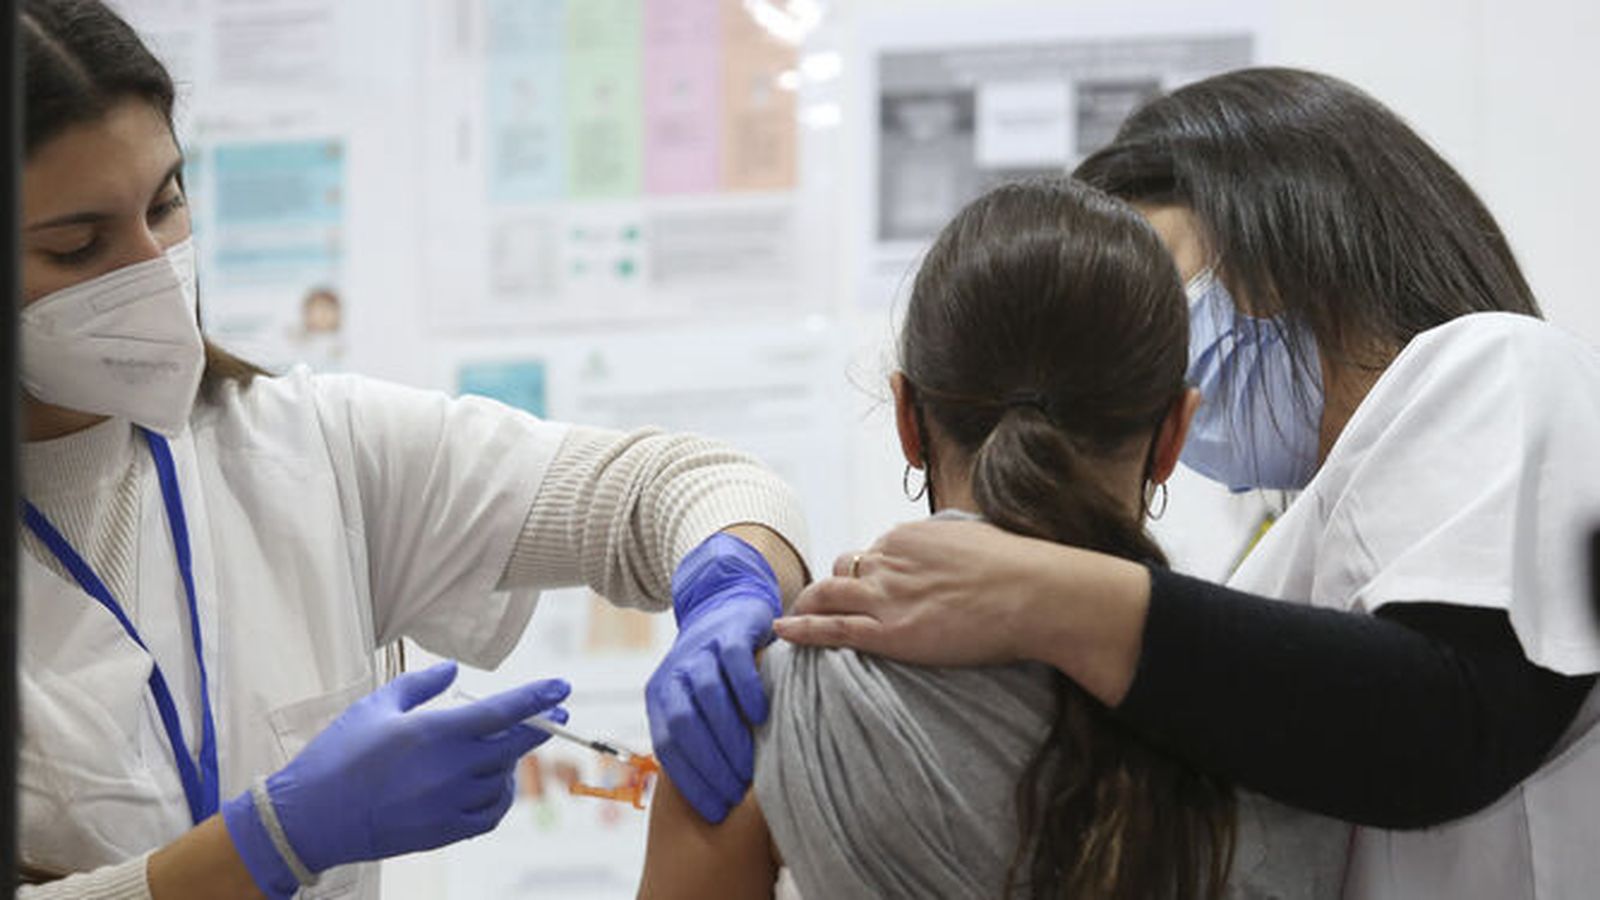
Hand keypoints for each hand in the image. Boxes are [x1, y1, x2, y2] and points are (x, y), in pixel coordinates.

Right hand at [224, 661, 568, 893]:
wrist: (310, 817)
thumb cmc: (338, 756)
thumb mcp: (376, 706)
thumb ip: (420, 684)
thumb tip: (454, 670)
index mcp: (435, 733)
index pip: (502, 712)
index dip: (538, 698)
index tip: (562, 687)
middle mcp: (449, 769)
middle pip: (514, 746)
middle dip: (540, 727)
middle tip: (557, 715)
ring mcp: (448, 804)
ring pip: (503, 780)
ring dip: (510, 763)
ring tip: (500, 750)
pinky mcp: (443, 832)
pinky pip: (489, 815)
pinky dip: (499, 798)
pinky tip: (492, 785)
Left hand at [647, 533, 781, 822]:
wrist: (727, 602)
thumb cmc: (718, 669)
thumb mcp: (695, 701)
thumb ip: (697, 735)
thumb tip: (712, 795)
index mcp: (660, 695)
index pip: (668, 746)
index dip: (690, 780)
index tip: (715, 809)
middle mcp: (674, 672)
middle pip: (685, 724)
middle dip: (710, 764)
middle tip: (737, 794)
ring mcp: (701, 649)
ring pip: (707, 696)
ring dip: (729, 735)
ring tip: (751, 766)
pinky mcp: (730, 631)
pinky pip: (734, 663)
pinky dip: (746, 692)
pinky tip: (762, 717)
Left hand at [773, 518, 1057, 664]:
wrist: (1035, 594)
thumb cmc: (1021, 570)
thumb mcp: (977, 539)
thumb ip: (952, 545)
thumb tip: (956, 552)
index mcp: (909, 535)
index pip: (876, 551)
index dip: (872, 572)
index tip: (873, 588)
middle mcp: (889, 559)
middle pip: (845, 570)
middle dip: (834, 586)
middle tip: (821, 603)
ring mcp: (886, 595)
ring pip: (827, 595)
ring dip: (807, 605)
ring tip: (791, 618)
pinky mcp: (888, 631)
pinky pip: (831, 629)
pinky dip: (802, 629)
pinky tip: (781, 631)